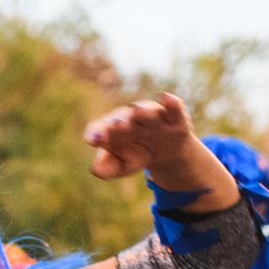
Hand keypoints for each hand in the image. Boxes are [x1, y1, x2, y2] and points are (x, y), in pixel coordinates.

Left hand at [83, 93, 204, 189]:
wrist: (167, 153)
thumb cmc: (137, 155)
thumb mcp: (122, 166)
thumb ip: (108, 168)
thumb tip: (96, 170)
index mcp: (112, 128)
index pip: (100, 128)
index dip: (96, 133)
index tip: (92, 140)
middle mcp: (130, 117)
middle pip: (122, 117)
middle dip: (118, 121)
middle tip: (114, 125)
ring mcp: (152, 115)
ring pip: (146, 111)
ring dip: (143, 111)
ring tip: (138, 112)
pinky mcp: (175, 118)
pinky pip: (174, 108)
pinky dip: (171, 103)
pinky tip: (166, 97)